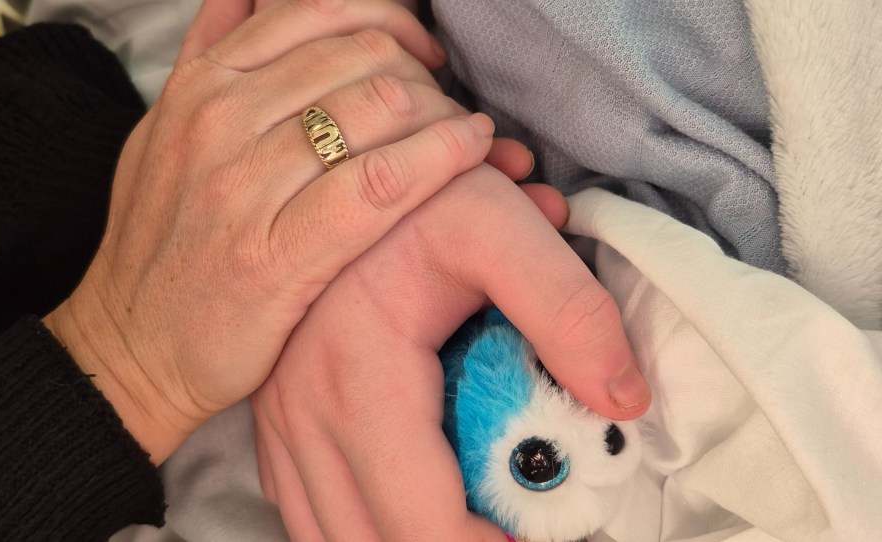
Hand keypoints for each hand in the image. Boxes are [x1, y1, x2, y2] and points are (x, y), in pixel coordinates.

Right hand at [43, 0, 529, 463]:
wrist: (131, 349)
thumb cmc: (161, 244)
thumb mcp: (161, 134)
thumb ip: (206, 59)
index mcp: (201, 87)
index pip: (317, 12)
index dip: (389, 20)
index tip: (419, 53)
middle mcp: (220, 122)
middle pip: (360, 59)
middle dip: (421, 75)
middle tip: (442, 108)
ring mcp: (246, 187)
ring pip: (378, 109)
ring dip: (440, 114)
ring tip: (463, 134)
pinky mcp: (279, 254)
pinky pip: (381, 182)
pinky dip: (442, 157)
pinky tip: (471, 150)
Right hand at [252, 165, 650, 539]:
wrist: (330, 171)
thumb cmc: (417, 196)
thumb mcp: (499, 227)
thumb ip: (568, 309)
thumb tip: (624, 401)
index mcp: (358, 376)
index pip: (416, 519)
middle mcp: (302, 411)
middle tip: (509, 536)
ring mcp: (279, 421)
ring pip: (328, 536)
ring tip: (465, 527)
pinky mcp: (274, 421)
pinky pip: (305, 506)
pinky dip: (356, 526)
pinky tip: (401, 507)